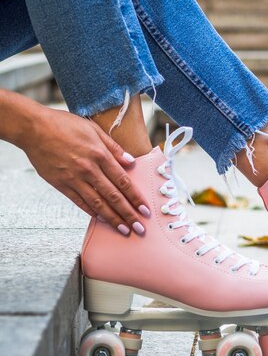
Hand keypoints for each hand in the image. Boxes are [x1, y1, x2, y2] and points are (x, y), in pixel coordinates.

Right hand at [21, 106, 149, 234]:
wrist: (33, 128)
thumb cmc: (64, 125)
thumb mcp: (94, 129)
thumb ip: (114, 148)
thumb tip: (131, 161)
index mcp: (100, 155)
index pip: (123, 181)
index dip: (136, 198)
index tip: (145, 210)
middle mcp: (88, 169)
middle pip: (113, 196)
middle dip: (129, 214)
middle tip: (140, 228)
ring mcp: (74, 178)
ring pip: (97, 203)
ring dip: (113, 218)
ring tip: (124, 230)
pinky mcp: (60, 184)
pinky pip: (79, 202)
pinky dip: (92, 212)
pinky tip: (102, 219)